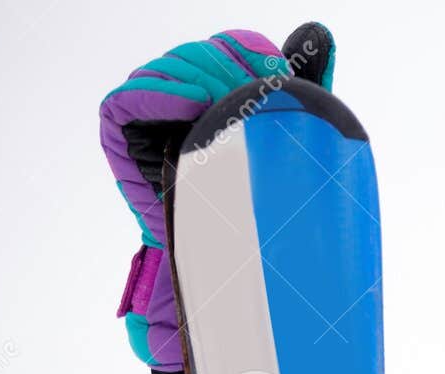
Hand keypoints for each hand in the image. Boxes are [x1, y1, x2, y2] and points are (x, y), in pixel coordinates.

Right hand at [98, 24, 335, 373]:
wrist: (239, 271)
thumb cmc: (267, 214)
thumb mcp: (291, 141)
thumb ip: (302, 85)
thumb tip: (322, 31)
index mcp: (221, 100)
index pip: (232, 48)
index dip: (254, 55)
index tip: (282, 78)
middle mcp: (183, 105)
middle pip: (203, 53)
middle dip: (235, 69)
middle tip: (262, 100)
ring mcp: (151, 120)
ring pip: (171, 68)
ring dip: (205, 81)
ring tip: (233, 115)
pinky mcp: (122, 138)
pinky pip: (130, 98)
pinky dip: (161, 95)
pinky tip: (196, 112)